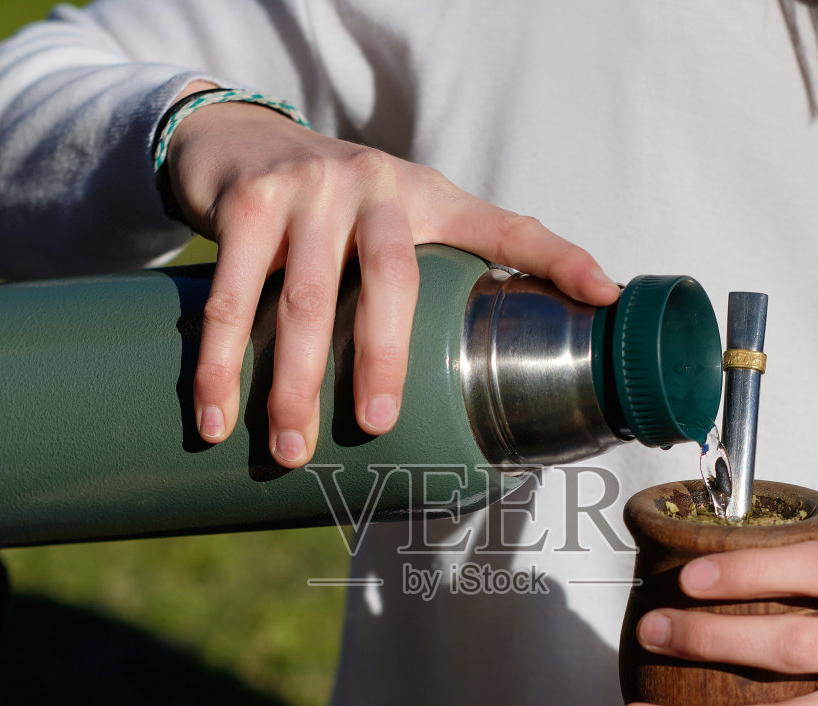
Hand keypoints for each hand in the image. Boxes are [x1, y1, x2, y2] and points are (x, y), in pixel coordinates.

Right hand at [164, 83, 620, 466]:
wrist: (241, 141)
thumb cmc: (341, 207)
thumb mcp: (407, 219)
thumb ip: (461, 265)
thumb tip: (545, 333)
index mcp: (430, 198)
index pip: (506, 227)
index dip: (558, 257)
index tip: (602, 296)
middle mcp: (376, 186)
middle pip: (389, 280)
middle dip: (382, 358)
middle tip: (377, 427)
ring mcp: (307, 192)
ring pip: (302, 299)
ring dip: (291, 382)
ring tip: (289, 452)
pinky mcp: (247, 206)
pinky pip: (230, 296)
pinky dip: (218, 363)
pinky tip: (215, 417)